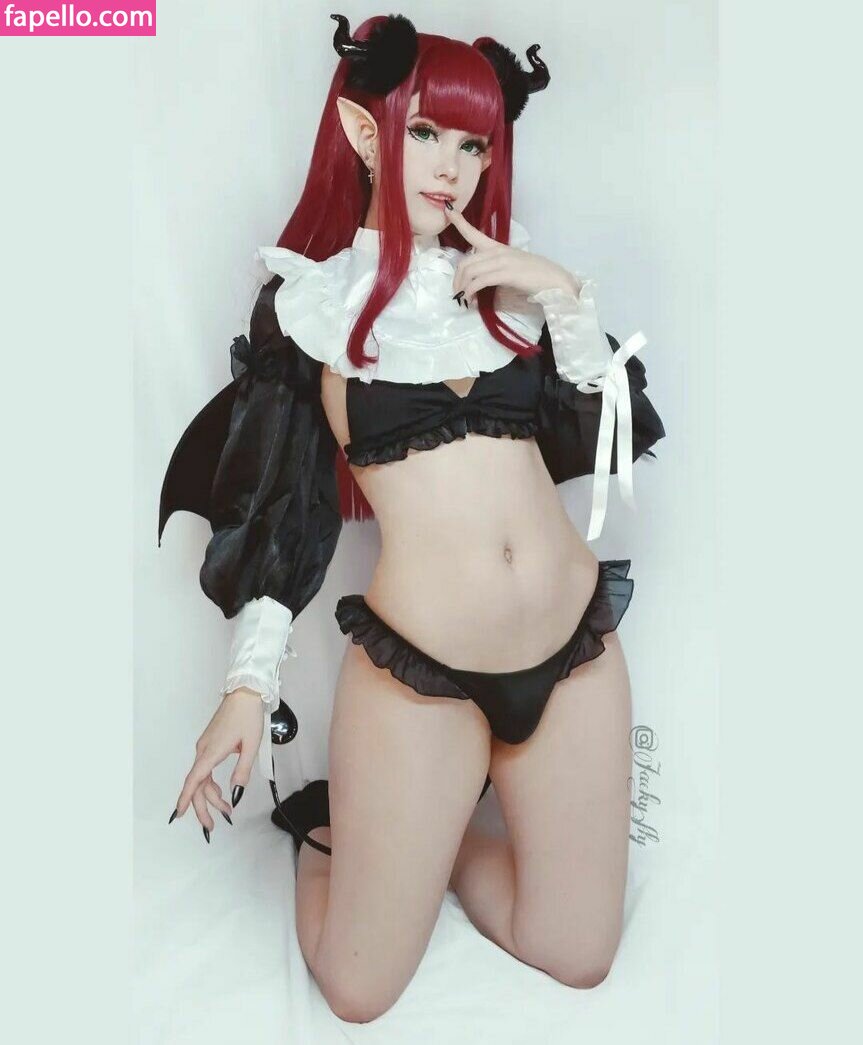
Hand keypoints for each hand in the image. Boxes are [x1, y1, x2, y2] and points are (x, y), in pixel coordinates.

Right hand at [169, 688, 264, 841]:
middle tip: (212, 826)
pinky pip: (205, 768)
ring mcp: (205, 746)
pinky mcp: (210, 743)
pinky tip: (221, 791)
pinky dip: (211, 783)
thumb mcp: (250, 745)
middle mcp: (204, 750)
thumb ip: (242, 771)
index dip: (185, 798)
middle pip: (197, 784)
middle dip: (203, 807)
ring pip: (202, 778)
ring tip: (226, 810)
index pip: (194, 780)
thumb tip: (235, 793)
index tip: (178, 815)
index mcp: (211, 751)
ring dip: (211, 796)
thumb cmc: (248, 716)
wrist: (245, 692)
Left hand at [446, 205, 580, 306]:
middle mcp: (499, 251)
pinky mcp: (506, 273)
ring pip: (470, 271)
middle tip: (457, 293)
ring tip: (464, 299)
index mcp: (499, 248)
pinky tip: (471, 300)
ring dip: (462, 288)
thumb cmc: (537, 280)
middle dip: (457, 279)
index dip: (460, 222)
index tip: (448, 211)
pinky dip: (471, 292)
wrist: (557, 283)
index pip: (475, 233)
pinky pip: (479, 281)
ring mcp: (502, 261)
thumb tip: (478, 289)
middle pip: (466, 261)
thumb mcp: (512, 273)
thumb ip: (495, 275)